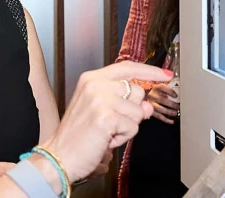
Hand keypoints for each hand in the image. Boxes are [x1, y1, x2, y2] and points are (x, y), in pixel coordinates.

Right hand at [40, 62, 171, 182]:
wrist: (60, 156)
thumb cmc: (78, 136)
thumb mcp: (101, 111)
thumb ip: (125, 102)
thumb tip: (147, 106)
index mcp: (91, 79)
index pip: (127, 68)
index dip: (149, 71)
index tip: (165, 74)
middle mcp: (95, 85)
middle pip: (137, 92)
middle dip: (132, 112)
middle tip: (110, 124)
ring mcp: (100, 99)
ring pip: (138, 112)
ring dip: (126, 128)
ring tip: (105, 133)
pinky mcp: (106, 117)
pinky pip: (133, 127)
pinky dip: (123, 138)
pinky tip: (105, 140)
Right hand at [146, 84, 180, 124]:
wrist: (145, 95)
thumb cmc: (156, 91)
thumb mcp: (161, 86)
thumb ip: (168, 86)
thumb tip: (178, 87)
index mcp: (156, 88)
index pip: (162, 88)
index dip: (170, 92)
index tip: (176, 95)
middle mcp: (152, 95)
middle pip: (162, 100)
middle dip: (172, 104)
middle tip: (178, 106)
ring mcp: (150, 104)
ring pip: (160, 109)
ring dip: (169, 112)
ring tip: (175, 113)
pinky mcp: (151, 111)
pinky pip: (158, 116)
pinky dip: (166, 119)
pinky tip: (171, 121)